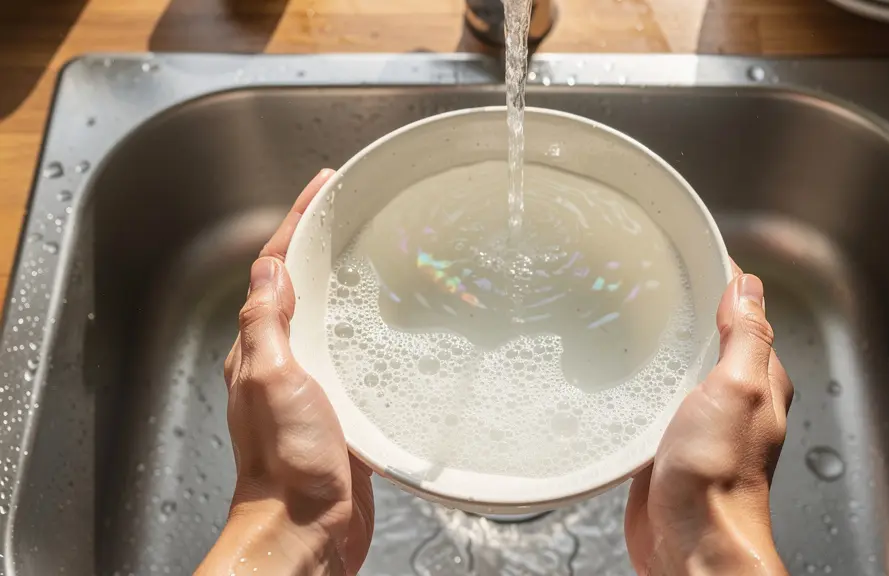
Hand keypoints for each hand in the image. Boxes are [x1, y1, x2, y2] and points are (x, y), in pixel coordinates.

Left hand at [196, 170, 374, 575]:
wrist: (306, 528)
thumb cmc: (287, 464)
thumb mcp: (272, 378)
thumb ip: (267, 322)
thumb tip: (269, 269)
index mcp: (260, 347)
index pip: (274, 269)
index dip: (296, 223)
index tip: (322, 187)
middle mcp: (282, 360)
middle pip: (300, 285)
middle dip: (321, 243)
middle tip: (352, 209)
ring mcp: (311, 383)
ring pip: (327, 316)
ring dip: (345, 280)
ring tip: (375, 250)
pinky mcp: (339, 407)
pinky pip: (350, 353)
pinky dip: (365, 326)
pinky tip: (391, 323)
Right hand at [624, 263, 792, 574]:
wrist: (690, 540)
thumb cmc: (719, 476)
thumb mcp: (738, 388)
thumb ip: (745, 336)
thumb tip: (748, 287)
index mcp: (759, 379)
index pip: (744, 313)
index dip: (722, 281)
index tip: (692, 253)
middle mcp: (732, 398)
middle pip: (708, 337)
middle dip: (685, 309)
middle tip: (650, 280)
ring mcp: (698, 420)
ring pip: (678, 368)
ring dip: (659, 347)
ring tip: (629, 318)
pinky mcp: (665, 442)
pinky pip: (654, 400)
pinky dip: (640, 383)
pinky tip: (619, 374)